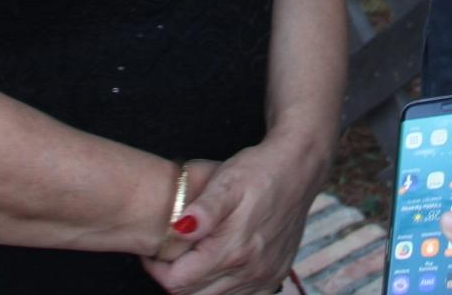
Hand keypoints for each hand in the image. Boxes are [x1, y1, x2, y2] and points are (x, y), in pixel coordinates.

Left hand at [142, 135, 327, 294]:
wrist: (298, 168)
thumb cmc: (259, 171)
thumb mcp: (227, 180)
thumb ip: (204, 209)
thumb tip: (178, 228)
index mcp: (234, 250)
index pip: (178, 282)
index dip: (157, 269)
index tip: (153, 251)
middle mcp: (251, 271)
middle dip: (175, 276)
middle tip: (171, 252)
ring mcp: (265, 277)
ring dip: (198, 283)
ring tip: (193, 254)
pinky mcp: (275, 276)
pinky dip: (222, 288)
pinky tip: (218, 265)